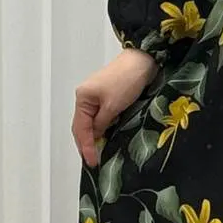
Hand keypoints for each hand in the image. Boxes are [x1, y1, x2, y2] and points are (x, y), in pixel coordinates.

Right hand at [72, 48, 157, 166]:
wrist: (142, 61)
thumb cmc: (126, 80)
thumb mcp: (112, 106)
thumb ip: (101, 123)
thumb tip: (95, 136)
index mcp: (83, 98)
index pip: (81, 128)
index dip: (86, 147)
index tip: (92, 162)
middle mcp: (85, 97)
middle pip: (82, 126)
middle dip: (86, 144)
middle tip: (93, 161)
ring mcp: (96, 96)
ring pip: (91, 122)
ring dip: (93, 137)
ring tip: (97, 154)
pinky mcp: (107, 96)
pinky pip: (100, 117)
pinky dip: (101, 129)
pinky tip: (104, 138)